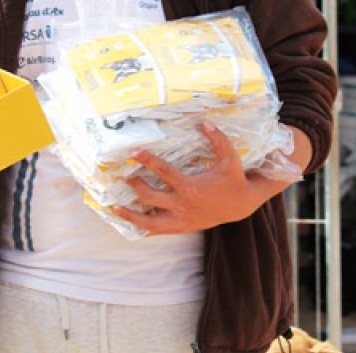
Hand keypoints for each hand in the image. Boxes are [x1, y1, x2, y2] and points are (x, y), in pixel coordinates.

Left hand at [112, 121, 302, 235]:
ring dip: (131, 216)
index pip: (164, 173)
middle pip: (150, 197)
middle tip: (124, 176)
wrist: (240, 205)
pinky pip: (158, 232)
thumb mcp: (230, 158)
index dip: (148, 161)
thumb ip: (219, 139)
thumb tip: (205, 123)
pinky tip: (130, 223)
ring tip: (115, 207)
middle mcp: (183, 205)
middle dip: (135, 185)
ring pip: (150, 223)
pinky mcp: (182, 227)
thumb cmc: (233, 179)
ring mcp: (181, 220)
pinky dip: (143, 229)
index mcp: (191, 188)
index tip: (134, 152)